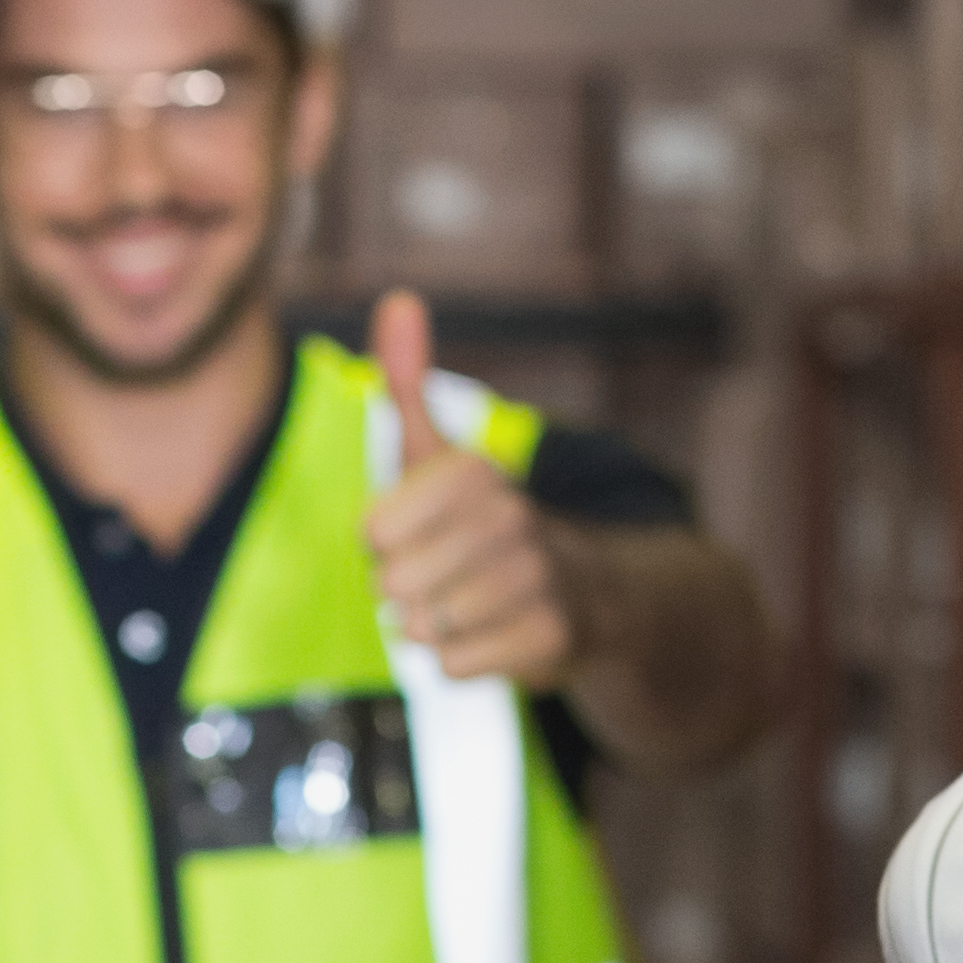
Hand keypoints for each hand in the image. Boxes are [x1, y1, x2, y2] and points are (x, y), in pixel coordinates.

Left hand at [362, 289, 577, 688]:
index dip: (384, 546)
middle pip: (393, 584)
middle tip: (446, 579)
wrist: (589, 594)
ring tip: (468, 606)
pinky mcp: (549, 635)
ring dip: (433, 628)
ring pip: (422, 626)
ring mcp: (534, 577)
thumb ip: (409, 384)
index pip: (373, 533)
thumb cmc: (488, 527)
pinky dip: (461, 661)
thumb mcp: (445, 456)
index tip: (419, 536)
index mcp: (473, 472)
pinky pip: (454, 664)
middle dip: (406, 593)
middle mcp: (509, 516)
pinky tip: (491, 636)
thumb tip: (397, 298)